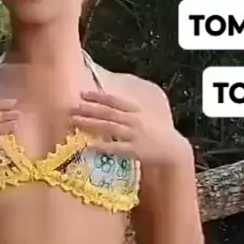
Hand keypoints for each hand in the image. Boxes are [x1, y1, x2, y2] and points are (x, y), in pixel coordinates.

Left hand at [71, 90, 190, 166]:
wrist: (172, 149)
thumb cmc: (156, 134)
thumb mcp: (144, 118)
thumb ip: (128, 113)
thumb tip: (110, 108)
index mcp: (136, 111)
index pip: (115, 100)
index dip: (98, 96)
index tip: (83, 94)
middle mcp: (134, 121)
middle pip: (108, 112)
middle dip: (89, 108)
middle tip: (72, 107)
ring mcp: (134, 135)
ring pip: (108, 127)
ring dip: (90, 123)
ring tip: (74, 121)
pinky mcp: (134, 150)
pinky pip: (115, 147)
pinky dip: (101, 146)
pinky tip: (88, 145)